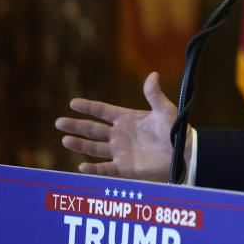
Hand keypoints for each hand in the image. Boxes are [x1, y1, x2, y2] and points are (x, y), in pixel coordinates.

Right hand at [55, 72, 187, 180]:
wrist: (184, 153)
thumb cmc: (176, 129)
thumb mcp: (164, 110)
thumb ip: (154, 95)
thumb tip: (153, 74)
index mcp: (127, 119)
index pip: (103, 111)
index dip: (88, 107)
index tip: (73, 103)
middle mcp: (120, 135)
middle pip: (93, 130)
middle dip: (76, 126)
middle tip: (58, 122)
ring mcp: (121, 152)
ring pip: (94, 148)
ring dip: (80, 144)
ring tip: (65, 140)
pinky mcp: (125, 168)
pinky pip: (105, 169)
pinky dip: (93, 169)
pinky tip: (81, 166)